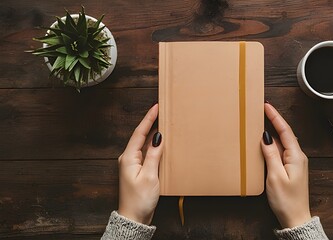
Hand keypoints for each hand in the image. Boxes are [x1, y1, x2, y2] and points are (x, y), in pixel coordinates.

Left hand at [117, 104, 162, 224]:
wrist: (133, 217)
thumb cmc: (140, 199)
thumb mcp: (150, 175)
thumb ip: (153, 155)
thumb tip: (158, 137)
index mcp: (128, 157)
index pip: (139, 133)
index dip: (148, 119)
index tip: (156, 107)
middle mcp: (128, 158)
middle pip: (140, 135)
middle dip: (150, 122)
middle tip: (161, 110)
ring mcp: (132, 164)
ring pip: (143, 143)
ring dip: (152, 133)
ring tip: (162, 122)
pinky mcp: (137, 170)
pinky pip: (145, 152)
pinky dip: (153, 145)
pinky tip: (160, 142)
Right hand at [261, 103, 311, 227]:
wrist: (295, 218)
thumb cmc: (286, 200)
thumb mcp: (275, 176)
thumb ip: (270, 155)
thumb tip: (265, 138)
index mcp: (296, 156)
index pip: (285, 131)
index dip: (275, 117)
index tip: (267, 106)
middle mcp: (297, 157)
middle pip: (284, 134)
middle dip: (273, 121)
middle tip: (262, 110)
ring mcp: (294, 163)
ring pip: (281, 143)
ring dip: (272, 133)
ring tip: (260, 123)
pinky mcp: (290, 169)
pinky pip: (280, 152)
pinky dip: (272, 145)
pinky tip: (264, 144)